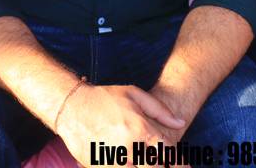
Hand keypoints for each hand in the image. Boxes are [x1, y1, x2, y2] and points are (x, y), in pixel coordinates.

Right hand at [56, 84, 186, 164]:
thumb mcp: (133, 94)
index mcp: (140, 129)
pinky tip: (130, 161)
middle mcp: (129, 148)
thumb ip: (160, 110)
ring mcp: (114, 161)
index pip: (168, 153)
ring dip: (145, 166)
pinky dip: (128, 167)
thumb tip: (180, 123)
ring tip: (142, 158)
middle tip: (162, 163)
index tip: (185, 166)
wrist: (70, 107)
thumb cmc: (103, 99)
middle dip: (162, 166)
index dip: (180, 163)